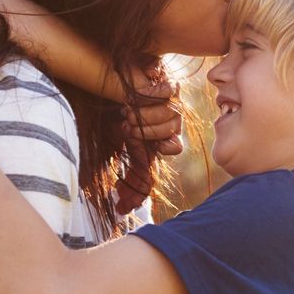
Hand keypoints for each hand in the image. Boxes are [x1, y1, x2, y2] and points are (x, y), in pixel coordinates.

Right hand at [114, 74, 183, 214]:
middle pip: (172, 128)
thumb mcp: (128, 148)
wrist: (120, 88)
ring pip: (172, 112)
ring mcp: (172, 101)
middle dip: (147, 128)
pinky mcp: (169, 83)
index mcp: (165, 138)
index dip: (159, 145)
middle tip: (127, 125)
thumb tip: (125, 211)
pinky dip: (151, 94)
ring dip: (146, 114)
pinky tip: (136, 96)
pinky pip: (169, 90)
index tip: (138, 141)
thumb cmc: (123, 120)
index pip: (174, 148)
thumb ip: (133, 174)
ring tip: (127, 111)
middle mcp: (172, 121)